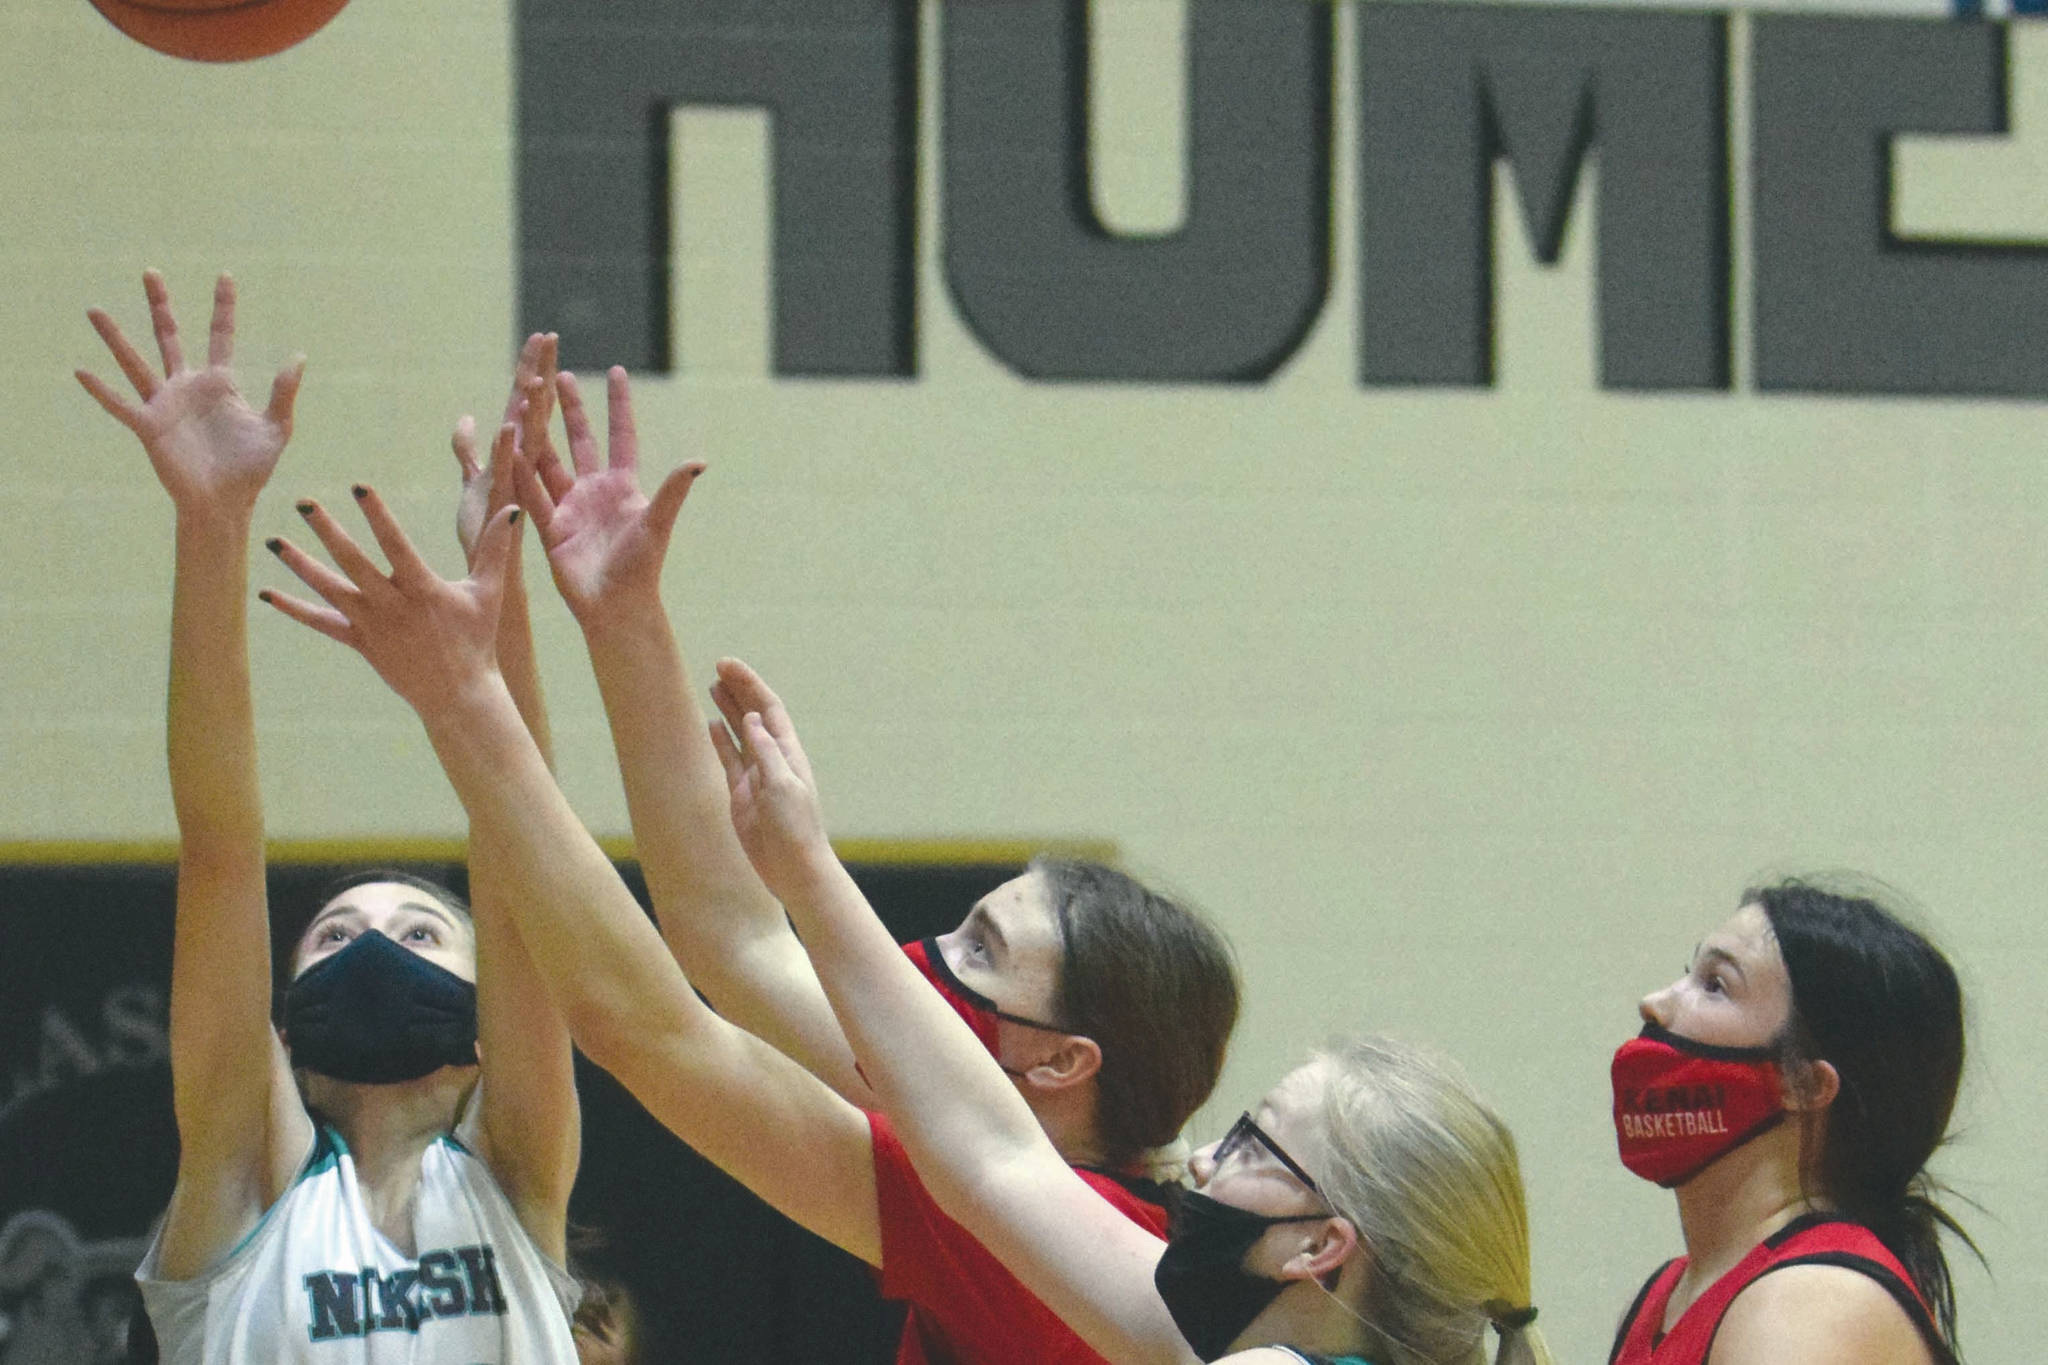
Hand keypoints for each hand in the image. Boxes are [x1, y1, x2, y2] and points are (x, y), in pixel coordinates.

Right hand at [76, 271, 303, 516]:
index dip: (223, 307)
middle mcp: (188, 386)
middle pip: (171, 336)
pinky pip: (121, 405)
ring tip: (94, 311)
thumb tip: (298, 357)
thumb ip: (283, 393)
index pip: (221, 335)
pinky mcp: (149, 427)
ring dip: (115, 338)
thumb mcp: (276, 428)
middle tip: (150, 271)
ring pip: (136, 362)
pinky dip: (101, 390)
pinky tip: (81, 371)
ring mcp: (165, 404)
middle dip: (161, 305)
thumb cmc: (251, 469)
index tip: (225, 276)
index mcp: (220, 383)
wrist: (226, 503)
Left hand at [260, 484, 521, 719]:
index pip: (395, 544)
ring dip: (300, 565)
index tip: (359, 487)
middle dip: (328, 531)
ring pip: (329, 590)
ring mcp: (372, 626)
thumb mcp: (489, 593)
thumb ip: (494, 549)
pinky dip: (294, 609)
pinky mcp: (360, 643)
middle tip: (305, 503)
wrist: (459, 694)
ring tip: (274, 541)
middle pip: (353, 563)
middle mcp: (392, 606)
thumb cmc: (477, 639)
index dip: (377, 515)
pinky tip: (269, 592)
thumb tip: (509, 510)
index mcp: (423, 589)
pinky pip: (322, 624)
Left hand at [453, 332, 555, 568]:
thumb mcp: (471, 486)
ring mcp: (520, 484)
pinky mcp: (511, 507)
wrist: (496, 581)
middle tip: (550, 336)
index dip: (534, 369)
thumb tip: (466, 420)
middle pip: (535, 410)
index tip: (543, 336)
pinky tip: (511, 423)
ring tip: (539, 372)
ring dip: (534, 406)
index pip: (525, 402)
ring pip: (530, 437)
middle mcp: (524, 465)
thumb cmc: (489, 536)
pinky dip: (510, 449)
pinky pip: (511, 474)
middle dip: (543, 373)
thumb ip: (468, 452)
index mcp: (517, 455)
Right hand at [513, 366, 703, 626]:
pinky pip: (531, 494)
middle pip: (580, 440)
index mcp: (623, 486)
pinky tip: (508, 445)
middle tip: (558, 374)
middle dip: (569, 409)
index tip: (615, 371)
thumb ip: (672, 490)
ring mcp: (570, 507)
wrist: (615, 606)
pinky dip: (520, 471)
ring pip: (549, 462)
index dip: (619, 404)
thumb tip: (698, 461)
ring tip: (524, 401)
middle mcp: (594, 491)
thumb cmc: (641, 568)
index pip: (621, 435)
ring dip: (537, 434)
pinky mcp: (550, 527)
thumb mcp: (656, 523)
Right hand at [708, 658, 834, 896]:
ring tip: (713, 685)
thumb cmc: (795, 828)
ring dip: (728, 709)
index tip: (727, 665)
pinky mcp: (743, 794)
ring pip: (740, 733)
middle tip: (718, 665)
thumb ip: (766, 751)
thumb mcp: (783, 786)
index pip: (767, 708)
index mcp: (788, 752)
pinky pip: (730, 759)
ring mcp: (757, 775)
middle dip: (738, 689)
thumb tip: (751, 720)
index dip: (749, 684)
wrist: (794, 868)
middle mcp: (773, 758)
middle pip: (754, 714)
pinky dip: (721, 740)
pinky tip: (712, 724)